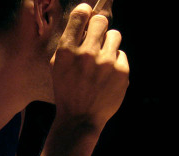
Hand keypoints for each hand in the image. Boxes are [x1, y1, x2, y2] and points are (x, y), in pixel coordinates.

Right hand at [52, 3, 128, 128]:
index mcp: (66, 52)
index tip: (86, 17)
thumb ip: (68, 44)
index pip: (80, 15)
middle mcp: (86, 54)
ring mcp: (106, 63)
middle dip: (98, 28)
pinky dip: (115, 63)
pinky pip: (121, 54)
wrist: (80, 119)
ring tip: (101, 61)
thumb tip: (85, 22)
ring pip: (114, 35)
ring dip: (108, 44)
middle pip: (100, 20)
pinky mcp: (122, 71)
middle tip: (95, 41)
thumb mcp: (57, 67)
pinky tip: (106, 76)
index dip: (85, 13)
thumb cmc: (66, 91)